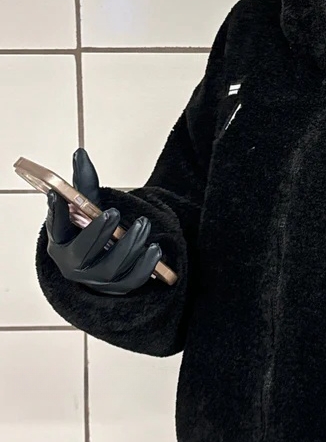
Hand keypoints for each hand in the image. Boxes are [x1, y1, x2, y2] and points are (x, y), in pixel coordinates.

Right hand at [45, 147, 162, 295]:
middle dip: (97, 233)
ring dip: (129, 245)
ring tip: (143, 224)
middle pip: (84, 253)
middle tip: (112, 213)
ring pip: (112, 268)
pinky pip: (134, 281)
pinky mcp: (120, 288)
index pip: (55, 230)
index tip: (56, 195)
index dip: (54, 213)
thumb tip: (81, 153)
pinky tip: (155, 249)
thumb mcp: (85, 210)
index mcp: (60, 245)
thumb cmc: (92, 233)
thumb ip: (83, 185)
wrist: (104, 264)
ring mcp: (98, 281)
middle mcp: (75, 267)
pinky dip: (146, 266)